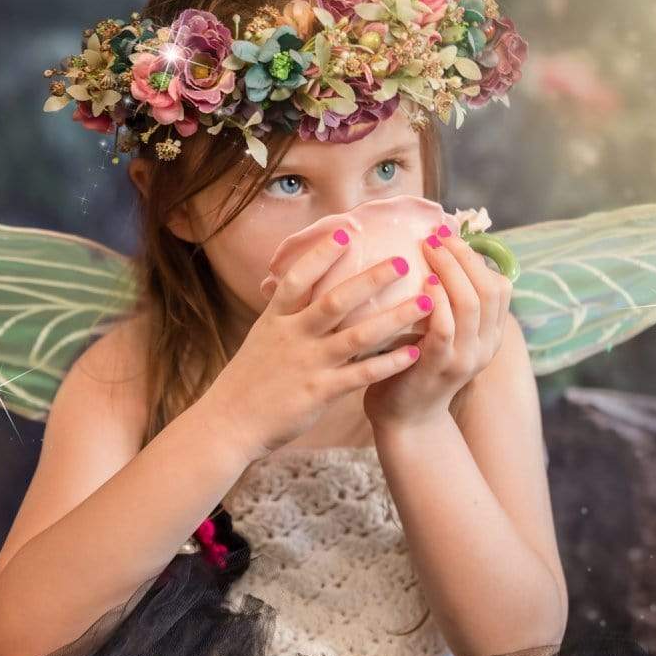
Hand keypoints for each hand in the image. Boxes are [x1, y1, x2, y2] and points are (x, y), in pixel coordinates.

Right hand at [203, 225, 430, 460]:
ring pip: (358, 335)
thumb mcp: (263, 336)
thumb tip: (305, 284)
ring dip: (394, 318)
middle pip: (335, 300)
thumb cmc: (251, 378)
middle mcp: (294, 336)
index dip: (322, 255)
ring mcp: (308, 363)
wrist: (230, 421)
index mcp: (277, 319)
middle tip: (402, 261)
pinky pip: (361, 374)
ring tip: (425, 303)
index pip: (299, 279)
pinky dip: (389, 363)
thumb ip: (288, 313)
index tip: (347, 233)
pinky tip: (414, 352)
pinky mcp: (320, 392)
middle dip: (371, 279)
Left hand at [363, 223, 512, 430]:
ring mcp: (465, 358)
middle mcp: (485, 347)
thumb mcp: (444, 336)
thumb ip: (450, 306)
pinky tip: (423, 282)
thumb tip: (440, 257)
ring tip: (428, 248)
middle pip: (489, 289)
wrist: (407, 422)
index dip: (478, 258)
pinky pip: (445, 327)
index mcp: (490, 337)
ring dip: (449, 269)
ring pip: (471, 303)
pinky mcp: (439, 366)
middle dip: (463, 256)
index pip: (500, 288)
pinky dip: (437, 300)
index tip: (450, 237)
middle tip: (437, 235)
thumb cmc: (416, 369)